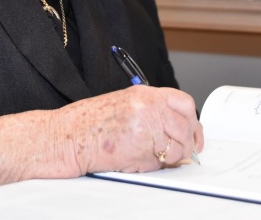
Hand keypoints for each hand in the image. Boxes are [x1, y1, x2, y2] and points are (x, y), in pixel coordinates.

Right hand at [57, 86, 203, 173]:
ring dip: (171, 157)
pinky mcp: (141, 149)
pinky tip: (139, 160)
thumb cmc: (88, 123)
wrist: (67, 137)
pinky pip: (160, 162)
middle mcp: (148, 107)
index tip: (193, 133)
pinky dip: (154, 166)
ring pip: (177, 148)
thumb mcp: (123, 104)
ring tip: (154, 157)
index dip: (192, 121)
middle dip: (186, 143)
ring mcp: (146, 128)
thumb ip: (150, 111)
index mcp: (144, 94)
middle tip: (181, 151)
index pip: (184, 103)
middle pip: (186, 127)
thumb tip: (174, 127)